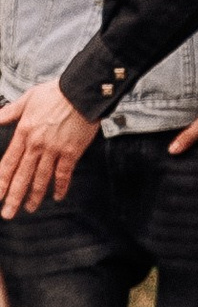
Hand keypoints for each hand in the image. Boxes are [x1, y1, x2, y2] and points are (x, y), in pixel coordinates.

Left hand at [0, 81, 100, 217]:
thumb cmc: (55, 93)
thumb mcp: (27, 99)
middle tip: (8, 213)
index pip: (8, 163)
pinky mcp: (71, 152)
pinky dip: (60, 186)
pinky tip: (57, 196)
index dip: (2, 181)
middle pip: (22, 176)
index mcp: (24, 133)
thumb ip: (9, 112)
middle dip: (13, 197)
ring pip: (41, 178)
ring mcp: (54, 150)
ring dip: (34, 196)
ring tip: (29, 209)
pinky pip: (64, 173)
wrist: (80, 93)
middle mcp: (37, 145)